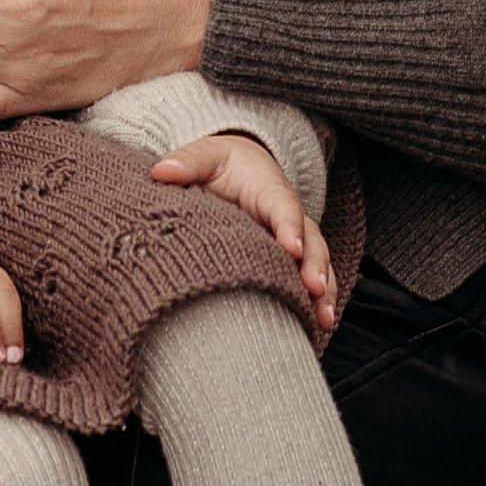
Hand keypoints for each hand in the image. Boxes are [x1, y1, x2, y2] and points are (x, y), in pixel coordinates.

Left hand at [150, 133, 336, 330]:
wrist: (242, 169)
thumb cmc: (222, 165)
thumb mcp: (205, 156)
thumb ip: (188, 163)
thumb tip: (161, 171)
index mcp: (269, 190)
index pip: (283, 208)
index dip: (289, 227)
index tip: (290, 248)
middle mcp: (289, 217)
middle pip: (310, 241)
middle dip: (314, 266)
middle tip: (314, 288)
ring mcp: (295, 240)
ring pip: (317, 264)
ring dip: (323, 292)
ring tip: (322, 320)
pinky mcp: (292, 261)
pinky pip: (311, 282)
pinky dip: (318, 304)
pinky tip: (317, 329)